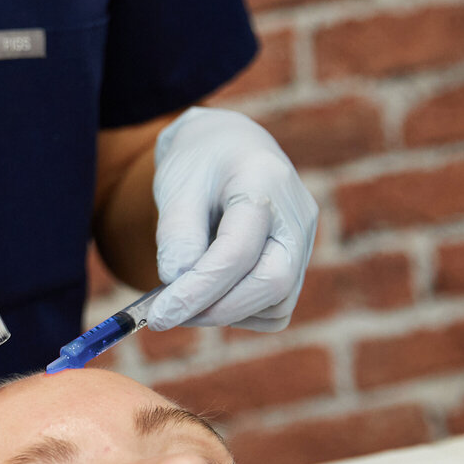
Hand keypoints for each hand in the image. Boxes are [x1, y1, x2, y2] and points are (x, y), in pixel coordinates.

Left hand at [148, 107, 318, 331]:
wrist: (227, 147)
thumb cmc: (199, 163)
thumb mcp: (176, 186)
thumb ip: (177, 234)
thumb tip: (176, 283)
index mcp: (265, 182)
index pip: (238, 252)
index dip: (197, 291)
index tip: (159, 315)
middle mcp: (297, 214)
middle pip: (272, 283)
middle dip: (216, 309)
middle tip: (167, 313)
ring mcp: (304, 240)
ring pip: (277, 304)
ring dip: (227, 313)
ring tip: (186, 294)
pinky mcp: (299, 261)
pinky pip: (276, 308)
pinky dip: (242, 312)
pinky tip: (212, 292)